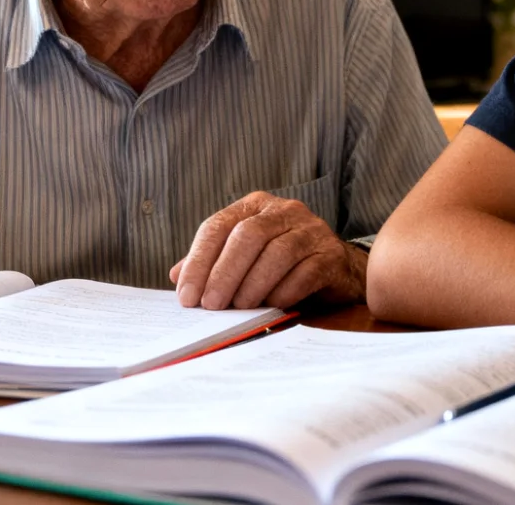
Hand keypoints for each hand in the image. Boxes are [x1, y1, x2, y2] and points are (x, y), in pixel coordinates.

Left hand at [168, 191, 363, 309]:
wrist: (338, 268)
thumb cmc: (281, 263)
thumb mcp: (243, 257)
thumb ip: (212, 262)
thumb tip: (177, 276)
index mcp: (255, 206)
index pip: (219, 226)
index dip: (199, 260)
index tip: (186, 294)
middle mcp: (284, 211)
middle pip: (249, 235)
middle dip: (225, 272)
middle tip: (211, 305)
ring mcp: (311, 230)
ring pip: (278, 252)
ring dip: (253, 285)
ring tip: (241, 308)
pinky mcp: (331, 255)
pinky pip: (306, 272)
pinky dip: (285, 291)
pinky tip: (272, 305)